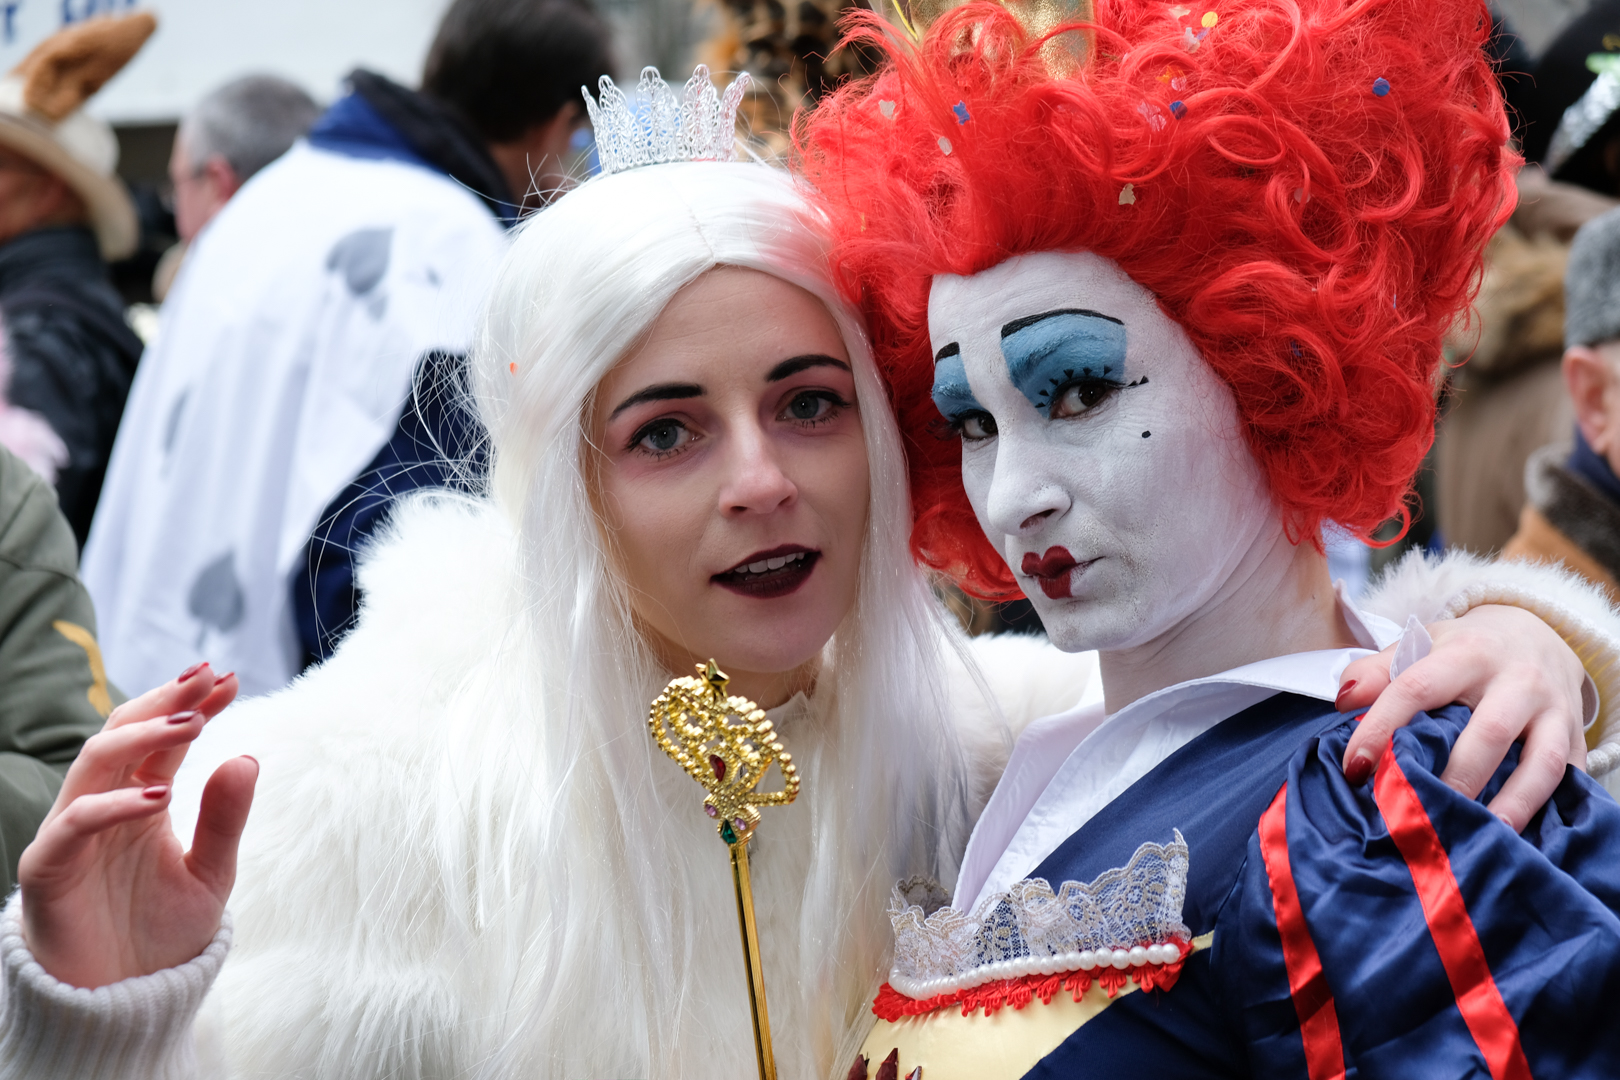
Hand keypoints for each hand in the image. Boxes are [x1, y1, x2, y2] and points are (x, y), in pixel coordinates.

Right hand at [18, 663, 257, 988]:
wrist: (123, 1002)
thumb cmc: (162, 935)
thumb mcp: (210, 873)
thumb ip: (224, 819)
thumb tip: (247, 757)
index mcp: (142, 801)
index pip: (163, 739)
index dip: (192, 705)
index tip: (228, 679)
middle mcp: (105, 807)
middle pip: (123, 734)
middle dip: (163, 702)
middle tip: (205, 679)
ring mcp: (72, 833)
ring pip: (94, 763)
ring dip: (142, 736)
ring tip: (192, 725)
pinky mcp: (49, 868)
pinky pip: (73, 824)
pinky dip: (113, 805)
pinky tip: (158, 797)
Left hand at [1337, 604, 1586, 831]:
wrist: (1538, 631)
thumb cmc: (1466, 648)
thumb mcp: (1422, 644)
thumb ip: (1378, 670)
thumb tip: (1344, 701)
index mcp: (1467, 653)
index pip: (1418, 689)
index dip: (1383, 728)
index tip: (1355, 768)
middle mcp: (1517, 680)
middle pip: (1487, 734)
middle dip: (1452, 777)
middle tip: (1419, 812)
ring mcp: (1554, 710)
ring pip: (1540, 762)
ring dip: (1511, 803)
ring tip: (1481, 835)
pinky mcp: (1576, 736)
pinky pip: (1569, 777)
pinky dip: (1546, 808)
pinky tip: (1518, 836)